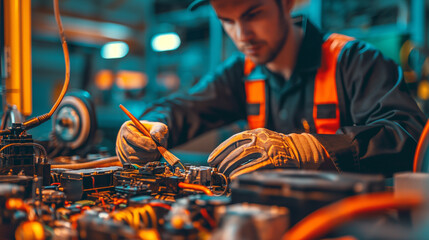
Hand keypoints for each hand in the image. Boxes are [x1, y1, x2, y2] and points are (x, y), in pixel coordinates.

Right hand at [116, 120, 168, 164]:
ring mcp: (121, 150)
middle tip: (156, 152)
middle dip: (145, 153)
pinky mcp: (123, 159)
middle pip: (129, 150)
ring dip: (145, 158)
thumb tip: (155, 136)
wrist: (151, 138)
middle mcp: (121, 139)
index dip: (143, 143)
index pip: (131, 137)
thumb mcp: (158, 127)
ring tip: (155, 154)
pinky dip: (143, 163)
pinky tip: (150, 158)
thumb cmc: (153, 132)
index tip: (154, 146)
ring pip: (131, 159)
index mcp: (126, 128)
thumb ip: (158, 130)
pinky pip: (132, 164)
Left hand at [208, 128, 330, 178]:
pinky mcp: (274, 160)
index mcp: (256, 132)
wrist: (301, 148)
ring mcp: (268, 149)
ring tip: (225, 176)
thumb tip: (226, 158)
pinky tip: (235, 178)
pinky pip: (255, 167)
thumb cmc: (278, 146)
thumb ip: (248, 144)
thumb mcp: (263, 138)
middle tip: (218, 171)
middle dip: (225, 162)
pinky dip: (243, 172)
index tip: (212, 159)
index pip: (234, 140)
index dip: (221, 150)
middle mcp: (261, 138)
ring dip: (231, 168)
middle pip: (237, 150)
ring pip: (244, 157)